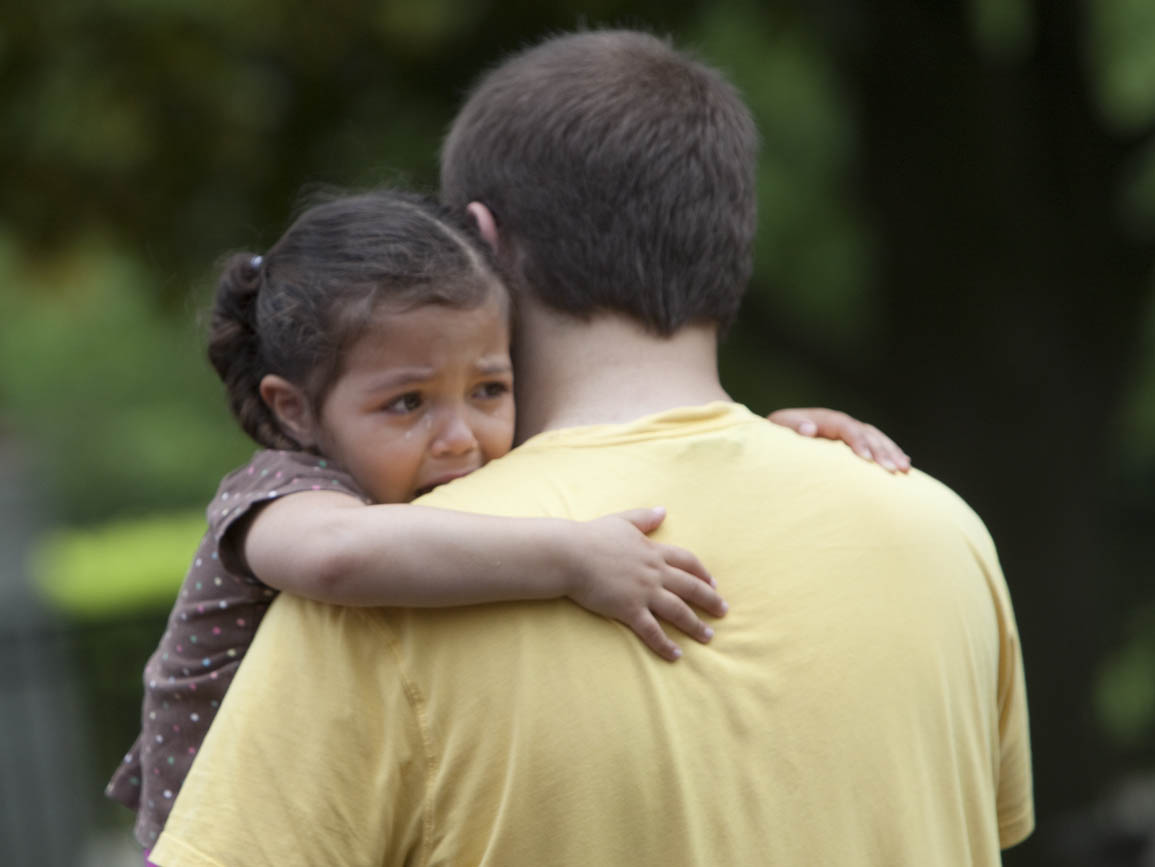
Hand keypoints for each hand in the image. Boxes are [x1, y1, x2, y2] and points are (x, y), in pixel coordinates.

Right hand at [565, 507, 726, 661]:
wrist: (570, 554)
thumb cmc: (592, 536)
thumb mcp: (622, 521)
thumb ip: (644, 518)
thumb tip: (663, 510)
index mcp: (653, 551)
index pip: (687, 562)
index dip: (702, 573)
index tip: (713, 583)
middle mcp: (654, 572)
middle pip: (690, 587)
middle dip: (710, 600)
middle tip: (723, 611)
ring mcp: (643, 592)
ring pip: (678, 611)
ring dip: (695, 624)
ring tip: (708, 636)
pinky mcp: (629, 609)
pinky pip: (652, 630)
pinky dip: (665, 644)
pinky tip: (676, 655)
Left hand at [768, 407, 910, 472]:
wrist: (774, 440)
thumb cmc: (774, 440)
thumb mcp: (777, 432)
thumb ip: (790, 429)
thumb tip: (809, 428)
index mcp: (821, 419)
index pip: (845, 426)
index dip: (857, 441)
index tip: (866, 459)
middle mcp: (838, 423)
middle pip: (865, 432)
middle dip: (881, 450)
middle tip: (894, 470)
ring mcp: (846, 431)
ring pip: (875, 438)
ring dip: (891, 452)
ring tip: (904, 469)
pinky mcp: (852, 442)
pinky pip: (876, 444)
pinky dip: (890, 453)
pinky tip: (905, 464)